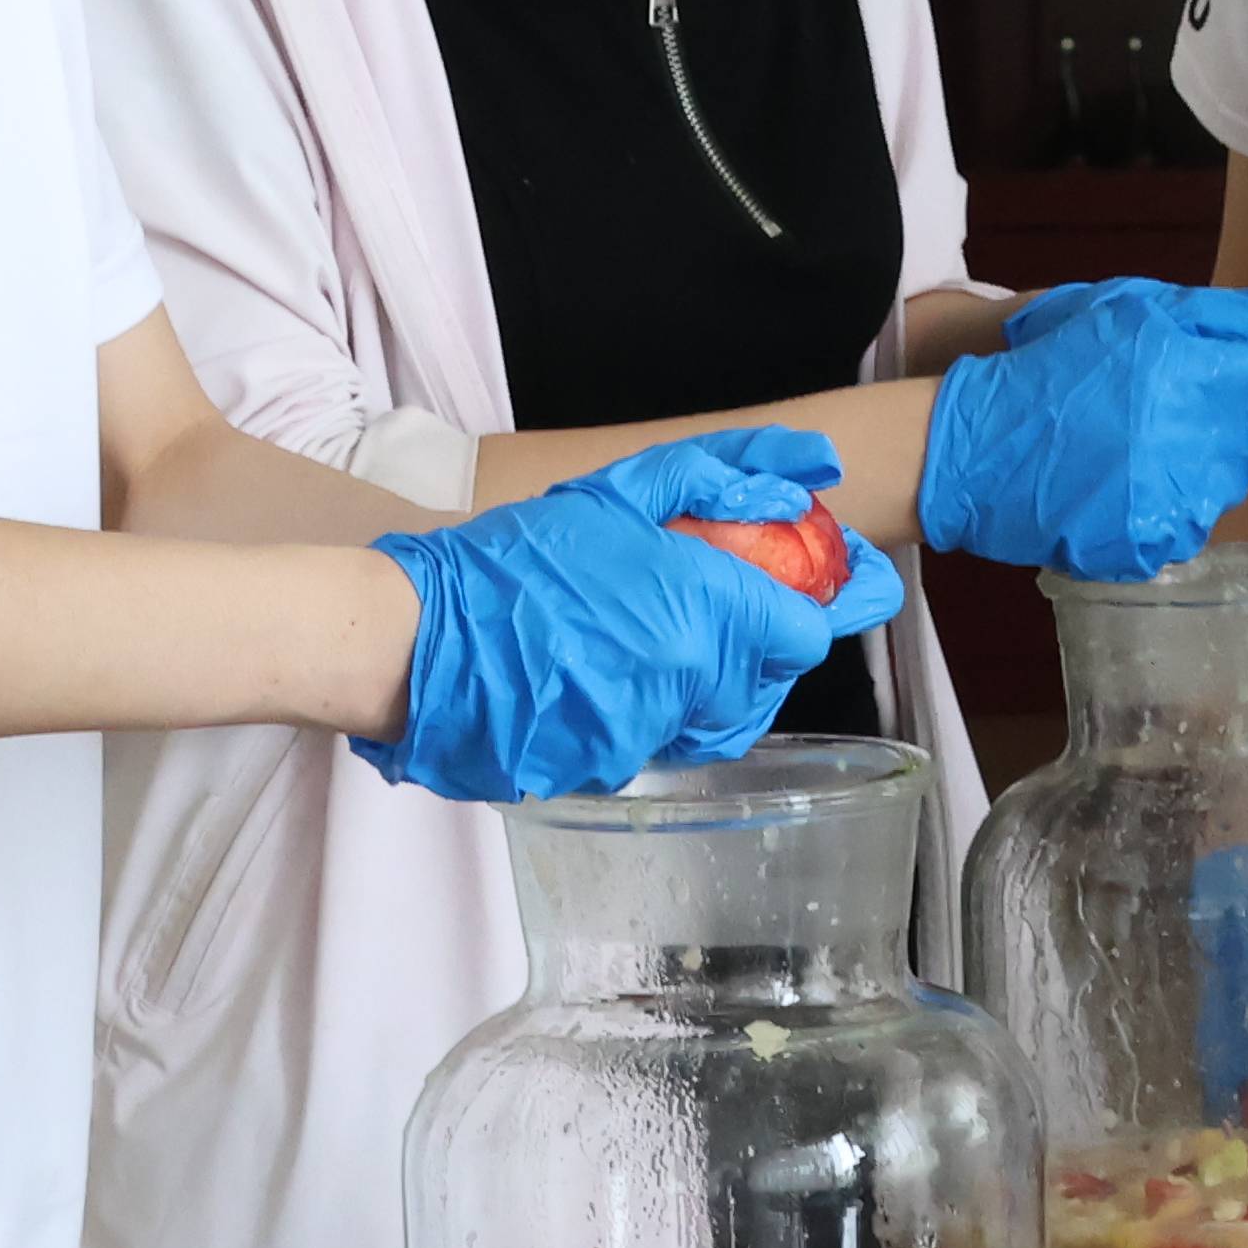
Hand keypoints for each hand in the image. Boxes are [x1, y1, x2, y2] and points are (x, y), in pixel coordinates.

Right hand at [357, 431, 897, 799]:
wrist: (413, 641)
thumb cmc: (516, 560)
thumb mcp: (619, 493)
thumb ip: (723, 477)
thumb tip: (814, 474)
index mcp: (700, 612)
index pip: (806, 636)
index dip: (822, 613)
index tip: (834, 592)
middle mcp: (685, 684)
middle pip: (766, 683)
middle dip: (761, 648)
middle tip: (732, 609)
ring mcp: (646, 737)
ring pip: (715, 720)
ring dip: (707, 684)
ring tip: (659, 637)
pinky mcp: (605, 774)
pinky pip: (657, 746)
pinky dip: (650, 714)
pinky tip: (611, 674)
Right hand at [921, 278, 1247, 578]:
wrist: (977, 445)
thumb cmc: (1053, 364)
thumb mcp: (1130, 311)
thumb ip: (1215, 314)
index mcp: (1204, 380)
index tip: (1238, 367)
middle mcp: (1204, 447)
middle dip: (1231, 413)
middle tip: (1178, 403)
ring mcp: (1179, 504)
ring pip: (1227, 482)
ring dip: (1202, 459)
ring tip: (1148, 441)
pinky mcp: (1152, 545)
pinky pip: (1188, 525)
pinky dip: (1169, 504)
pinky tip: (1132, 481)